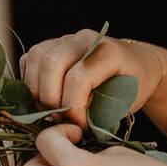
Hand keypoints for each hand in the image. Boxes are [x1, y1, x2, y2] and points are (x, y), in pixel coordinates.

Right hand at [19, 28, 166, 126]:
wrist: (137, 65)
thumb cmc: (132, 87)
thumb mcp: (124, 104)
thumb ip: (98, 111)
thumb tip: (67, 122)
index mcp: (109, 52)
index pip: (79, 78)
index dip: (73, 108)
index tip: (80, 127)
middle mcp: (85, 39)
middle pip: (52, 63)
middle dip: (51, 99)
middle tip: (61, 120)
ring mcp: (67, 38)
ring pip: (36, 58)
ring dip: (37, 91)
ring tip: (51, 111)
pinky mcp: (52, 44)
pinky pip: (30, 59)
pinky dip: (30, 81)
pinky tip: (44, 98)